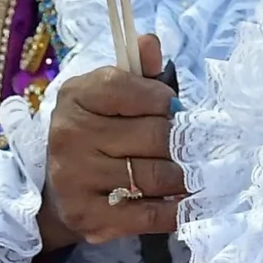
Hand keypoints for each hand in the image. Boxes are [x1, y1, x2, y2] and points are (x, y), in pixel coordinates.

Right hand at [39, 34, 183, 245]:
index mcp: (77, 95)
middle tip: (201, 147)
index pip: (139, 90)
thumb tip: (150, 44)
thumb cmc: (98, 133)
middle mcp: (69, 134)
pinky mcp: (88, 218)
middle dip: (184, 141)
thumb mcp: (111, 94)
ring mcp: (75, 178)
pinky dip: (178, 210)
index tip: (175, 110)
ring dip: (187, 176)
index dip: (167, 101)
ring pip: (158, 175)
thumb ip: (137, 70)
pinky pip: (150, 214)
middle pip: (156, 136)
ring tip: (201, 174)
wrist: (61, 192)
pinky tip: (190, 203)